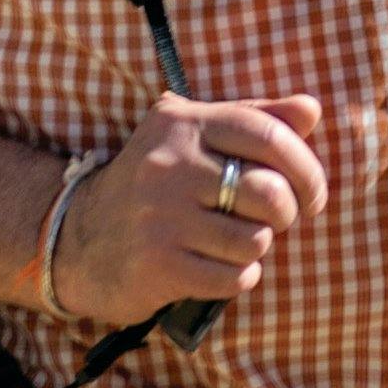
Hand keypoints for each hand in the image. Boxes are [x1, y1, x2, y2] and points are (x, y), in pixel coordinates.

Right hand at [51, 92, 326, 326]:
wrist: (76, 239)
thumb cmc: (158, 184)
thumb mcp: (195, 138)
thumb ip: (255, 118)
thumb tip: (312, 110)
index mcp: (182, 123)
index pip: (267, 135)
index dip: (305, 167)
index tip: (312, 193)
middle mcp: (168, 165)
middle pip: (270, 193)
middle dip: (288, 214)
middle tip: (277, 221)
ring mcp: (160, 217)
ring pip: (255, 240)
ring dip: (257, 247)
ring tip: (234, 241)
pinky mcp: (157, 266)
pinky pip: (234, 277)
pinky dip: (239, 276)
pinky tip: (219, 267)